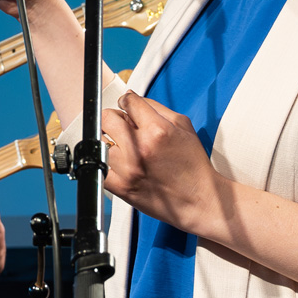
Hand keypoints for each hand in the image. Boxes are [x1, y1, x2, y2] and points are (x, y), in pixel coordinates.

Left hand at [102, 93, 221, 234]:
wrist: (198, 200)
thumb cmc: (193, 165)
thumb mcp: (183, 127)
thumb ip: (155, 107)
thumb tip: (131, 96)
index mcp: (157, 130)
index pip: (127, 101)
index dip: (127, 102)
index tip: (127, 107)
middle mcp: (140, 148)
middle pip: (107, 118)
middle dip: (115, 119)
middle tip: (122, 127)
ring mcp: (128, 168)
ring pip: (101, 142)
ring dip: (110, 142)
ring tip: (124, 149)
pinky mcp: (121, 187)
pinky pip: (100, 167)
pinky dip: (106, 164)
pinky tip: (120, 165)